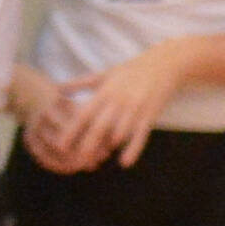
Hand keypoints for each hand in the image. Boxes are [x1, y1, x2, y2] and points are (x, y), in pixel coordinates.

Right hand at [14, 62, 103, 173]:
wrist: (32, 95)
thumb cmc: (65, 100)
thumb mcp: (79, 101)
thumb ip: (96, 117)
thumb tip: (114, 140)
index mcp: (60, 101)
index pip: (80, 125)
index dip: (95, 138)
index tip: (108, 149)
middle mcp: (46, 114)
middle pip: (68, 138)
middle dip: (84, 151)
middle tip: (99, 161)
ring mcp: (35, 127)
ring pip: (55, 150)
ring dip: (72, 161)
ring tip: (89, 166)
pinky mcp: (28, 139)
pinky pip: (42, 157)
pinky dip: (57, 165)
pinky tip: (71, 169)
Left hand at [60, 35, 224, 169]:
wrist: (166, 62)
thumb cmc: (133, 69)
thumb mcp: (106, 73)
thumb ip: (81, 83)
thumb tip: (57, 88)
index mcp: (106, 91)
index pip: (84, 114)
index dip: (71, 131)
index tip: (60, 146)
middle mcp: (119, 100)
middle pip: (99, 127)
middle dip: (87, 146)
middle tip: (75, 162)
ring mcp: (136, 108)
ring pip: (119, 133)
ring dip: (108, 147)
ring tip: (97, 161)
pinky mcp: (150, 114)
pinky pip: (140, 135)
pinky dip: (133, 149)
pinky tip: (124, 162)